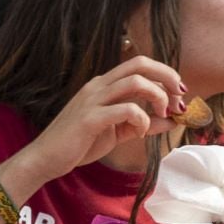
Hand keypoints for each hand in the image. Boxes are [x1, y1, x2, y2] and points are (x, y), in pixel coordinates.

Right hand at [15, 56, 183, 186]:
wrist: (44, 159)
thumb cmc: (77, 145)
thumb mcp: (116, 133)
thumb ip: (141, 124)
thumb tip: (171, 120)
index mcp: (103, 86)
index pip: (139, 65)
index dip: (164, 75)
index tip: (178, 94)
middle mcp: (98, 87)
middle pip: (140, 64)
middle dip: (167, 77)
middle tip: (178, 97)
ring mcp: (92, 100)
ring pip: (135, 81)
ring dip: (157, 96)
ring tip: (162, 114)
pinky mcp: (89, 118)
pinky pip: (126, 109)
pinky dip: (141, 119)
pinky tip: (140, 132)